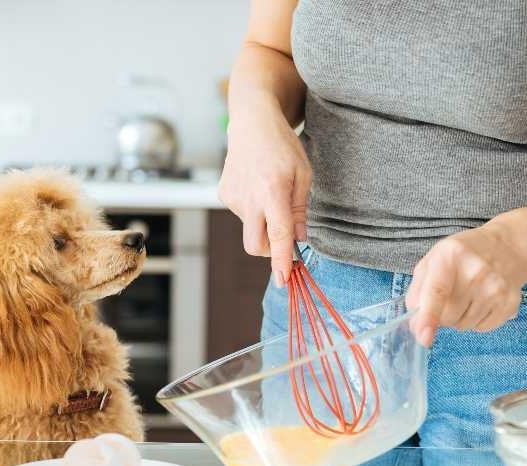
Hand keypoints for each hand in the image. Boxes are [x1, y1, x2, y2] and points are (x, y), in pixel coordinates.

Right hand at [217, 100, 310, 286]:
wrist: (251, 123)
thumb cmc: (283, 147)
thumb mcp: (303, 174)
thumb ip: (300, 209)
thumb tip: (299, 239)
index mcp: (272, 191)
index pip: (278, 235)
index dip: (281, 260)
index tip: (283, 280)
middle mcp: (249, 198)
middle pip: (254, 245)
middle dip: (268, 252)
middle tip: (283, 239)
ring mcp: (233, 197)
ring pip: (250, 227)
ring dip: (263, 221)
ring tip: (269, 191)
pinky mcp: (223, 195)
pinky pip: (242, 214)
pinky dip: (252, 208)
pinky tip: (256, 185)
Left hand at [405, 225, 526, 346]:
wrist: (507, 248)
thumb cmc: (462, 257)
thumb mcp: (432, 261)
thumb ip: (417, 291)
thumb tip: (415, 325)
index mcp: (450, 255)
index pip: (437, 291)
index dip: (428, 317)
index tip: (423, 337)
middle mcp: (476, 271)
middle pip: (447, 316)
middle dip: (441, 315)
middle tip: (449, 297)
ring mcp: (496, 288)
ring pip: (463, 326)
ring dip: (459, 318)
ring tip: (467, 296)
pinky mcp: (510, 302)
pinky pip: (482, 328)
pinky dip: (477, 321)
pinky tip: (481, 301)